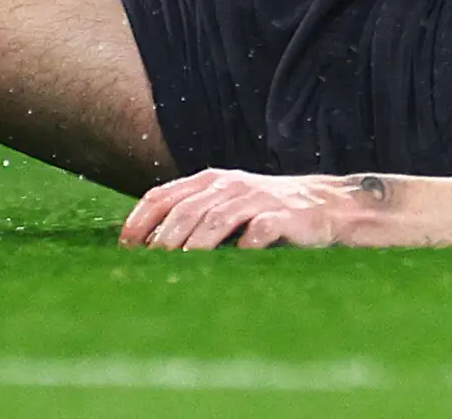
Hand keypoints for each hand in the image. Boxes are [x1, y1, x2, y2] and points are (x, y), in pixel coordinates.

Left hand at [121, 167, 370, 249]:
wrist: (326, 206)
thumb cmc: (266, 210)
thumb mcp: (226, 203)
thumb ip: (192, 215)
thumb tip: (147, 249)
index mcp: (210, 180)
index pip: (163, 196)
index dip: (139, 221)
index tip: (124, 248)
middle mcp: (230, 185)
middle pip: (185, 212)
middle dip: (162, 241)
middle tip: (148, 268)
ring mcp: (257, 199)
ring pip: (215, 221)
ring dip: (193, 248)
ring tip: (178, 270)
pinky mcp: (283, 217)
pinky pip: (258, 231)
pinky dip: (242, 247)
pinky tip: (231, 264)